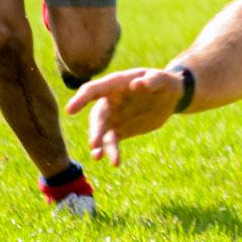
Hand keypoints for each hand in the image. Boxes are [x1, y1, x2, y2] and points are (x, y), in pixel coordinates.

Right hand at [65, 66, 184, 166]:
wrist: (171, 97)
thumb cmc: (164, 82)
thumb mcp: (162, 78)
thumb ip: (150, 81)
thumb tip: (136, 84)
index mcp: (114, 85)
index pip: (92, 90)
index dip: (80, 99)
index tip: (70, 111)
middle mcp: (108, 102)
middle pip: (96, 116)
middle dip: (95, 129)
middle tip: (94, 142)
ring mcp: (112, 117)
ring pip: (100, 132)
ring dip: (98, 145)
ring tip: (98, 156)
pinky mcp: (120, 130)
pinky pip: (111, 143)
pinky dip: (112, 152)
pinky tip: (115, 163)